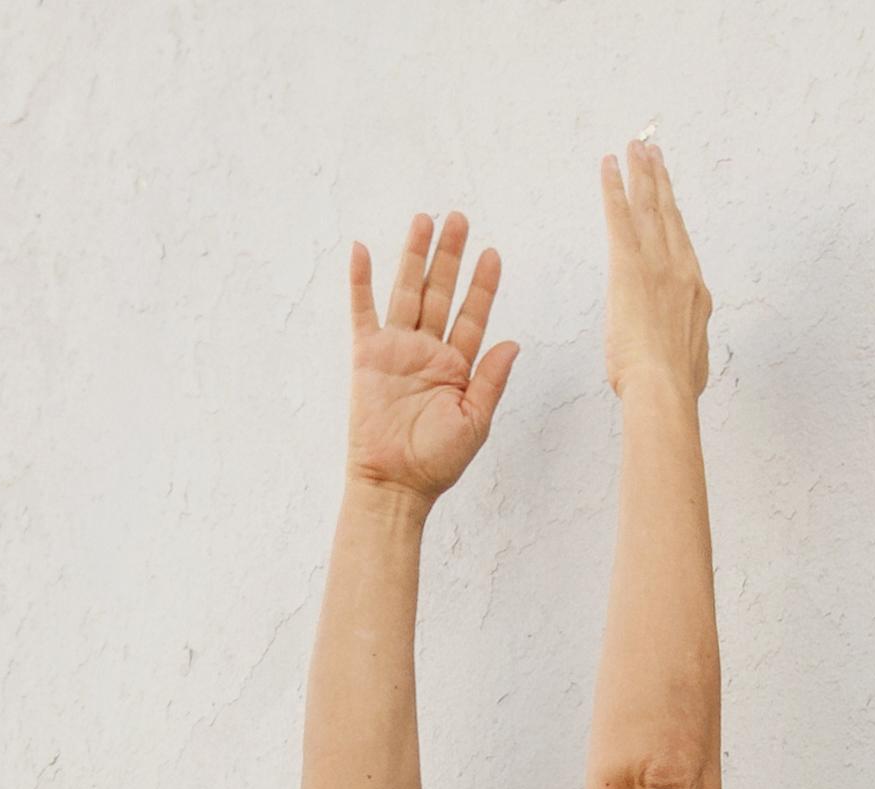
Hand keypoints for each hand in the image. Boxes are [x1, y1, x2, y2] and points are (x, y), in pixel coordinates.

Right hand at [343, 210, 516, 502]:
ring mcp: (396, 349)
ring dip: (415, 255)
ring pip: (407, 291)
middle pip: (440, 292)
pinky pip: (362, 311)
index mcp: (457, 366)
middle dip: (450, 256)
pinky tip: (362, 250)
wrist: (395, 483)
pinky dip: (361, 281)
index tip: (493, 253)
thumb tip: (512, 342)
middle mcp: (427, 351)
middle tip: (459, 218)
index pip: (472, 315)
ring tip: (424, 220)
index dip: (483, 285)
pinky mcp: (367, 355)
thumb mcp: (475, 421)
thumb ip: (491, 380)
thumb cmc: (437, 462)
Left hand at [599, 139, 712, 403]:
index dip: (674, 213)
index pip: (680, 243)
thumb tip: (682, 351)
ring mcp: (658, 265)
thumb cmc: (675, 387)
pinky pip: (620, 217)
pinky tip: (609, 165)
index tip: (668, 193)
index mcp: (696, 294)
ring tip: (636, 147)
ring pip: (649, 208)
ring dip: (642, 174)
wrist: (665, 389)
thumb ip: (685, 345)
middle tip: (653, 152)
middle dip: (660, 181)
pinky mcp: (630, 266)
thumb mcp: (690, 363)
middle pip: (669, 215)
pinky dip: (614, 188)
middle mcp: (682, 271)